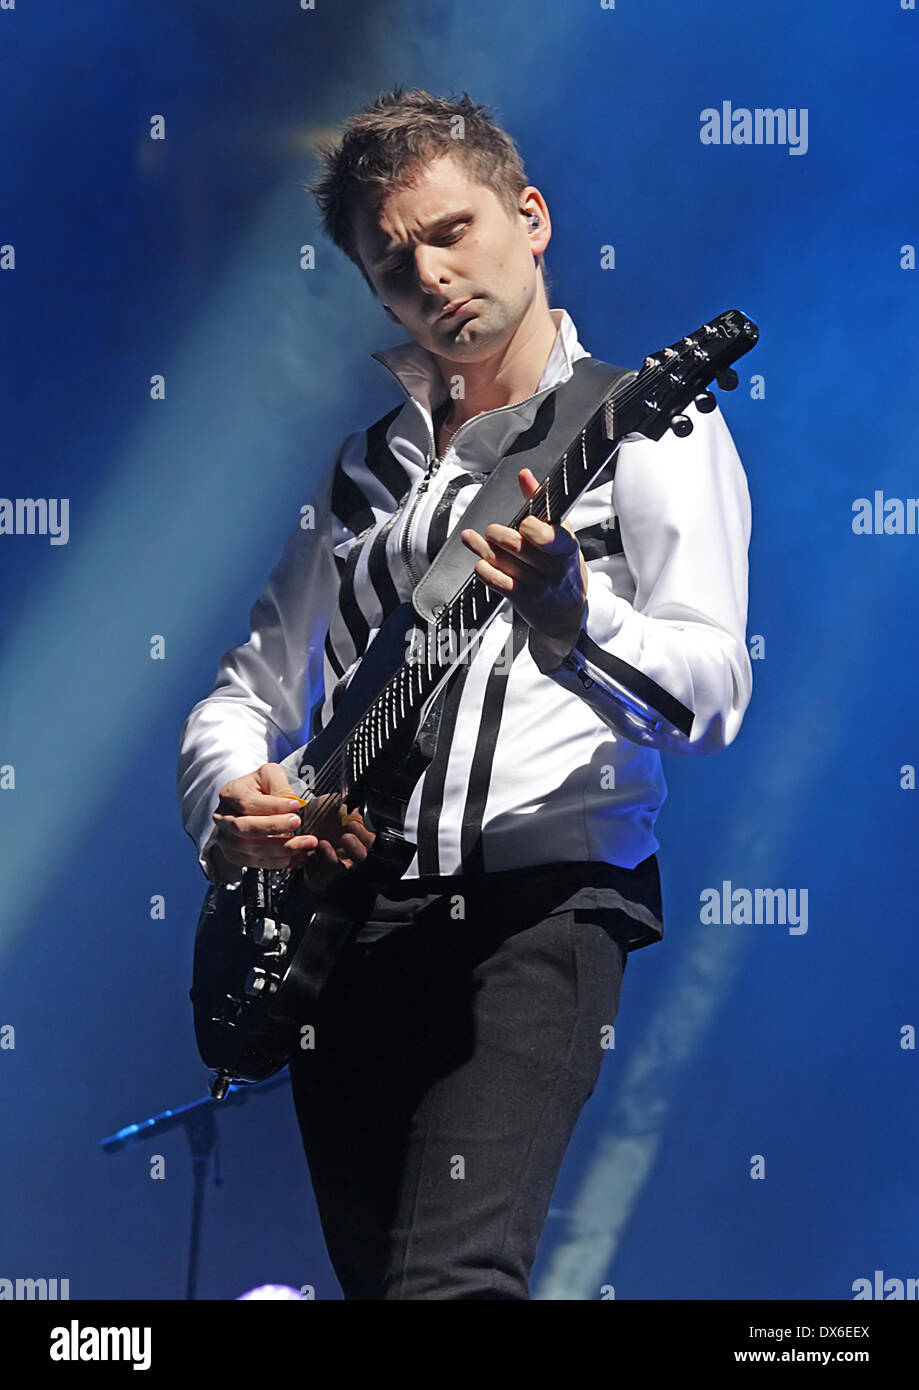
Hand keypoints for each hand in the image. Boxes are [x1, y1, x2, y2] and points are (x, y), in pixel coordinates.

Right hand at [211, 762, 374, 885]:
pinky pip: (257, 863)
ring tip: (306, 842)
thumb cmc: (259, 787)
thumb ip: (280, 785)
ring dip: (282, 848)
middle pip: (245, 828)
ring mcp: (227, 840)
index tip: (295, 804)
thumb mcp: (269, 775)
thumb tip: (291, 799)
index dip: (272, 806)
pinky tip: (299, 855)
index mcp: (230, 794)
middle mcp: (223, 819)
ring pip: (251, 849)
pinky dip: (281, 861)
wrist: (249, 802)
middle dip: (274, 827)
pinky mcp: (236, 856)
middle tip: (297, 822)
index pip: (248, 803)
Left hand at [460, 467, 587, 661]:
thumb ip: (541, 504)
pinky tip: (479, 560)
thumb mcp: (562, 535)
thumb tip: (524, 475)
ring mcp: (536, 585)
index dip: (533, 529)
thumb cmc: (564, 568)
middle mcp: (552, 567)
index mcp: (567, 547)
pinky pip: (495, 581)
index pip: (551, 537)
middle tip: (495, 531)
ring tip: (473, 538)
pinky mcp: (521, 598)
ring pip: (501, 561)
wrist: (567, 614)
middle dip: (499, 535)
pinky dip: (483, 568)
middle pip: (518, 546)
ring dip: (482, 547)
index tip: (524, 522)